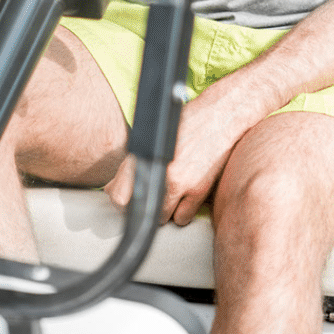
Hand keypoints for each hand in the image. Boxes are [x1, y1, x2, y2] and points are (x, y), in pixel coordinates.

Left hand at [103, 84, 251, 226]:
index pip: (118, 196)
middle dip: (147, 204)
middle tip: (157, 191)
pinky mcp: (199, 190)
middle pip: (141, 209)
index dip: (122, 199)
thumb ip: (135, 161)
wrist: (222, 115)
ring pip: (162, 217)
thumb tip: (111, 189)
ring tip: (173, 193)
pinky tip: (187, 197)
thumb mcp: (157, 135)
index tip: (128, 197)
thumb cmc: (190, 121)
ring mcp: (179, 182)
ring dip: (165, 210)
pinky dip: (183, 212)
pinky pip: (182, 218)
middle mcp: (158, 170)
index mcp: (144, 155)